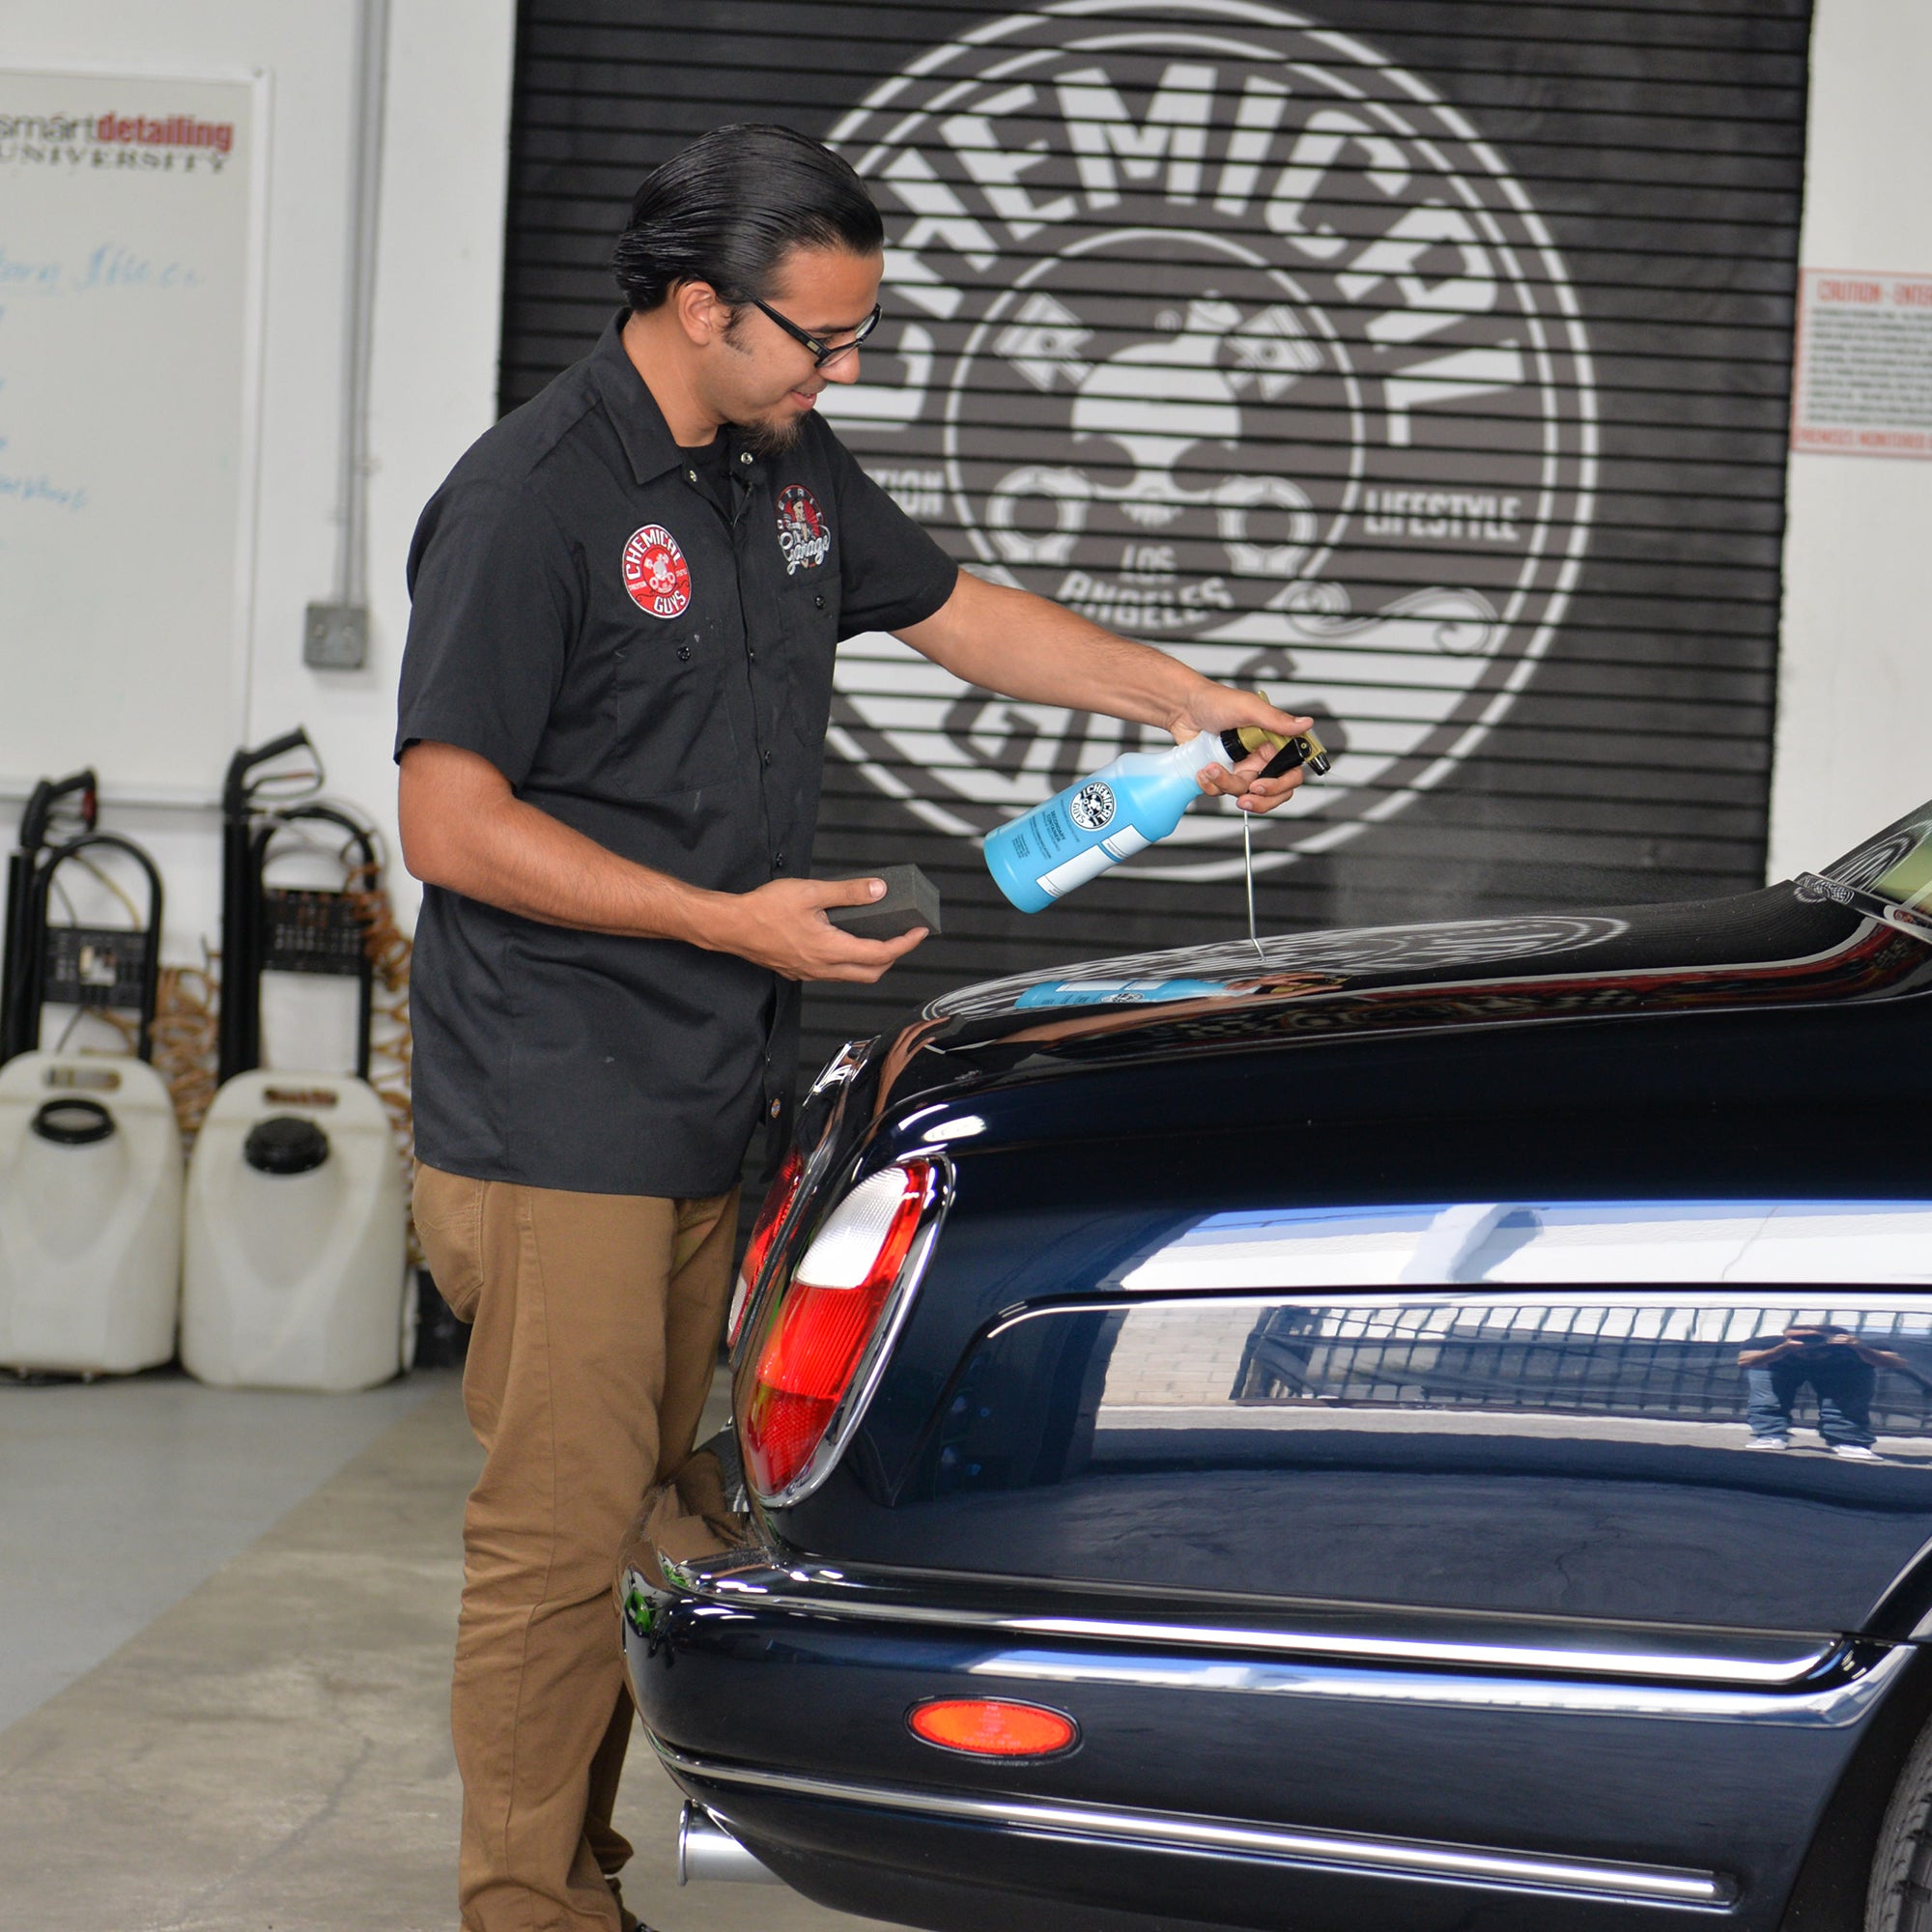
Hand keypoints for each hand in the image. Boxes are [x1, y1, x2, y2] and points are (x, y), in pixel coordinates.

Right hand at [715, 876, 926, 982]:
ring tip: (879, 938)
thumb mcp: (811, 892)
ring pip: (853, 976)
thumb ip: (848, 893)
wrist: (731, 926)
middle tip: (902, 937)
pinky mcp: (799, 971)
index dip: (905, 943)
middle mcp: (823, 967)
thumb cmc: (763, 910)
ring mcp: (810, 973)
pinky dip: (850, 962)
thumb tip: (878, 890)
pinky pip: (834, 973)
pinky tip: (846, 943)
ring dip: (871, 962)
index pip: (880, 953)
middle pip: (872, 973)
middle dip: (893, 957)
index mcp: (830, 949)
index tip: (919, 932)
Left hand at [1167, 681, 1316, 814]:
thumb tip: (1306, 724)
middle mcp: (1260, 758)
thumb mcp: (1249, 708)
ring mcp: (1241, 767)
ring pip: (1243, 792)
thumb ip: (1277, 720)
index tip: (1260, 785)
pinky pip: (1221, 791)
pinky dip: (1210, 785)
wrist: (1183, 707)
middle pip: (1272, 792)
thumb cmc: (1215, 701)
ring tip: (1209, 769)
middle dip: (1258, 800)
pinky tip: (1202, 771)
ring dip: (1224, 785)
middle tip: (1244, 799)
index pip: (1290, 773)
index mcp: (1273, 743)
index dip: (1280, 785)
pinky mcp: (1223, 773)